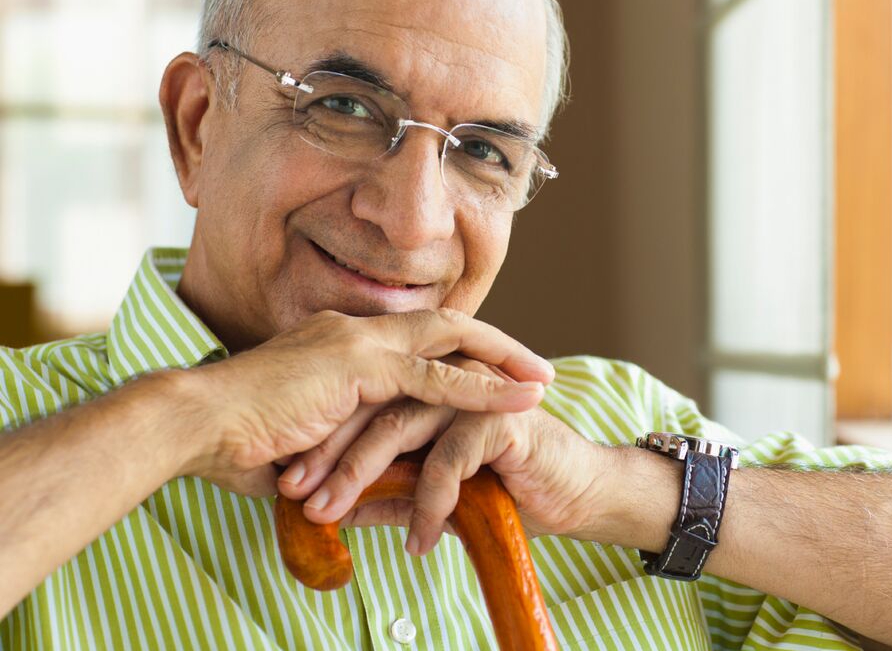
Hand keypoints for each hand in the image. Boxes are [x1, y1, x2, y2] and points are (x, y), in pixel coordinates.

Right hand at [172, 309, 554, 496]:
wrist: (193, 426)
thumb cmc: (235, 442)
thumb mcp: (309, 452)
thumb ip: (350, 464)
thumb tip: (380, 497)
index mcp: (340, 343)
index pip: (413, 340)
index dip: (456, 353)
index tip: (494, 371)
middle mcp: (352, 332)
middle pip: (443, 324)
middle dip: (495, 344)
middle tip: (537, 367)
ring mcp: (355, 342)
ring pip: (449, 341)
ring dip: (502, 360)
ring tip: (544, 379)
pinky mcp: (357, 365)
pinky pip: (434, 377)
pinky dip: (480, 388)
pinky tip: (518, 398)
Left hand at [277, 390, 609, 554]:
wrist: (575, 496)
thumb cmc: (508, 490)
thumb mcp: (433, 497)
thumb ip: (389, 495)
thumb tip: (339, 512)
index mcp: (425, 386)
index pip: (359, 403)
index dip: (322, 442)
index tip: (286, 485)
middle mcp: (444, 380)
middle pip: (370, 405)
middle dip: (329, 453)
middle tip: (298, 497)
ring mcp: (471, 393)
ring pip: (400, 425)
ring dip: (360, 473)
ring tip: (332, 515)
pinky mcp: (498, 418)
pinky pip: (447, 459)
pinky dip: (428, 502)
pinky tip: (418, 540)